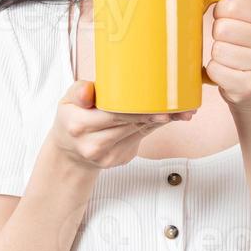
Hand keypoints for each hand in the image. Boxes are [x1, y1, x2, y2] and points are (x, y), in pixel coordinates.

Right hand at [51, 80, 195, 169]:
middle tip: (180, 105)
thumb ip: (79, 91)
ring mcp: (107, 155)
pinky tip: (169, 118)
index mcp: (79, 125)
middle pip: (130, 124)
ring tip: (182, 110)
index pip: (113, 114)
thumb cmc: (73, 119)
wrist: (71, 151)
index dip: (138, 110)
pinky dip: (155, 127)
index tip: (159, 104)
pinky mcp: (119, 159)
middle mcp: (93, 144)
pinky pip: (141, 138)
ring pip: (139, 132)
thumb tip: (87, 92)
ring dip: (162, 121)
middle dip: (156, 114)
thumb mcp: (68, 101)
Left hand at [203, 0, 250, 112]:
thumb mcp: (245, 20)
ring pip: (218, 50)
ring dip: (217, 57)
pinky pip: (216, 70)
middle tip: (229, 45)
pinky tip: (228, 75)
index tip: (227, 22)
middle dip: (218, 37)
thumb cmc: (247, 52)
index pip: (231, 5)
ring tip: (230, 61)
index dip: (220, 13)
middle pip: (222, 28)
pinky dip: (215, 73)